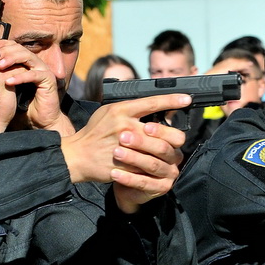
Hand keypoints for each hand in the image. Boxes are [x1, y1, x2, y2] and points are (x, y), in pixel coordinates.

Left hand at [0, 39, 66, 133]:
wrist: (40, 121)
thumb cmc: (23, 105)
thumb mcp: (8, 87)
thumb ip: (0, 75)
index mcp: (28, 62)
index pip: (14, 47)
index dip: (2, 47)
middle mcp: (37, 63)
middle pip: (20, 49)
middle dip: (5, 52)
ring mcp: (44, 70)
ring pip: (28, 57)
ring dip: (12, 60)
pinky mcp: (49, 80)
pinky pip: (33, 74)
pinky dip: (20, 77)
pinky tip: (8, 82)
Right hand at [60, 94, 190, 210]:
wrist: (77, 156)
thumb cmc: (95, 132)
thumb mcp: (109, 112)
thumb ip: (130, 109)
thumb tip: (156, 106)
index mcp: (121, 110)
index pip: (152, 102)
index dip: (172, 100)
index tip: (187, 99)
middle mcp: (125, 126)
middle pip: (163, 131)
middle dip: (175, 136)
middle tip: (177, 139)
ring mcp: (126, 147)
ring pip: (160, 150)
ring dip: (169, 152)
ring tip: (170, 153)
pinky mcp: (126, 164)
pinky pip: (150, 165)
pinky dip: (156, 165)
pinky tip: (158, 164)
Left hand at [111, 121, 186, 212]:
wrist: (121, 176)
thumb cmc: (128, 151)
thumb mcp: (133, 131)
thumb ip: (141, 119)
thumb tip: (143, 102)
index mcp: (171, 143)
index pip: (176, 135)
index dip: (161, 130)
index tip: (145, 125)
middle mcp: (173, 158)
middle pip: (164, 149)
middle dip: (144, 142)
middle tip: (123, 137)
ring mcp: (168, 175)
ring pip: (153, 165)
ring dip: (134, 158)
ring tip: (116, 152)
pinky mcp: (159, 189)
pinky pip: (144, 183)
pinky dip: (128, 178)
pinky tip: (115, 173)